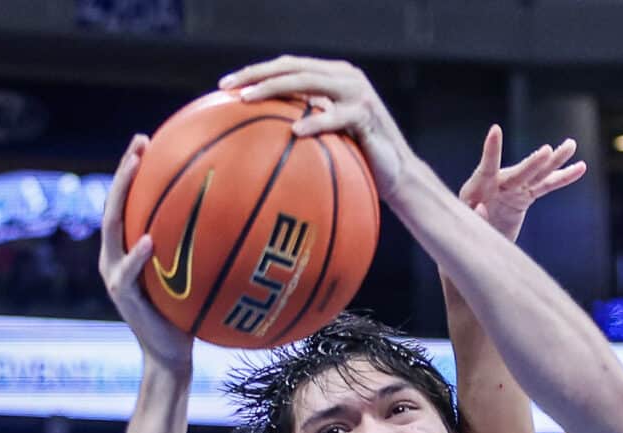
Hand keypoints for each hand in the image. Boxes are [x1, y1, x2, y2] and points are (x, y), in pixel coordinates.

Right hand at [98, 135, 195, 371]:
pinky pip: (128, 272)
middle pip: (114, 204)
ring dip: (122, 194)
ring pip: (112, 228)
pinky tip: (149, 241)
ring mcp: (115, 276)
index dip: (133, 170)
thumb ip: (201, 250)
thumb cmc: (189, 317)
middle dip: (125, 170)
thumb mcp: (195, 277)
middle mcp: (115, 256)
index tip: (148, 140)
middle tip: (140, 142)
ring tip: (134, 169)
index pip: (128, 202)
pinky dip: (136, 256)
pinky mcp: (124, 297)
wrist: (171, 356)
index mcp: (128, 248)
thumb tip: (238, 219)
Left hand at [220, 57, 415, 200]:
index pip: (287, 65)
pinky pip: (336, 116)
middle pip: (293, 66)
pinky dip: (314, 122)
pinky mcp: (367, 114)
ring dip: (275, 87)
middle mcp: (344, 76)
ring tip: (248, 99)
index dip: (255, 71)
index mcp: (331, 76)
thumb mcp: (327, 140)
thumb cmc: (358, 163)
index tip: (224, 85)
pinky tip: (294, 131)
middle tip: (228, 87)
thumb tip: (257, 137)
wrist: (398, 176)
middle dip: (256, 74)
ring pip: (309, 80)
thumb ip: (303, 124)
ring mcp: (357, 92)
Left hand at [456, 126, 584, 243]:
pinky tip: (580, 167)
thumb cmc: (463, 235)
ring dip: (554, 160)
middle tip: (546, 151)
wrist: (473, 242)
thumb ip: (472, 219)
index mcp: (477, 188)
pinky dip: (562, 178)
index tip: (495, 130)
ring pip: (537, 173)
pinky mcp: (524, 196)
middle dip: (533, 164)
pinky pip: (546, 186)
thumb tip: (482, 208)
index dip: (491, 150)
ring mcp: (513, 188)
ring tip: (571, 144)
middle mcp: (497, 183)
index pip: (486, 167)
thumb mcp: (464, 229)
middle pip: (519, 172)